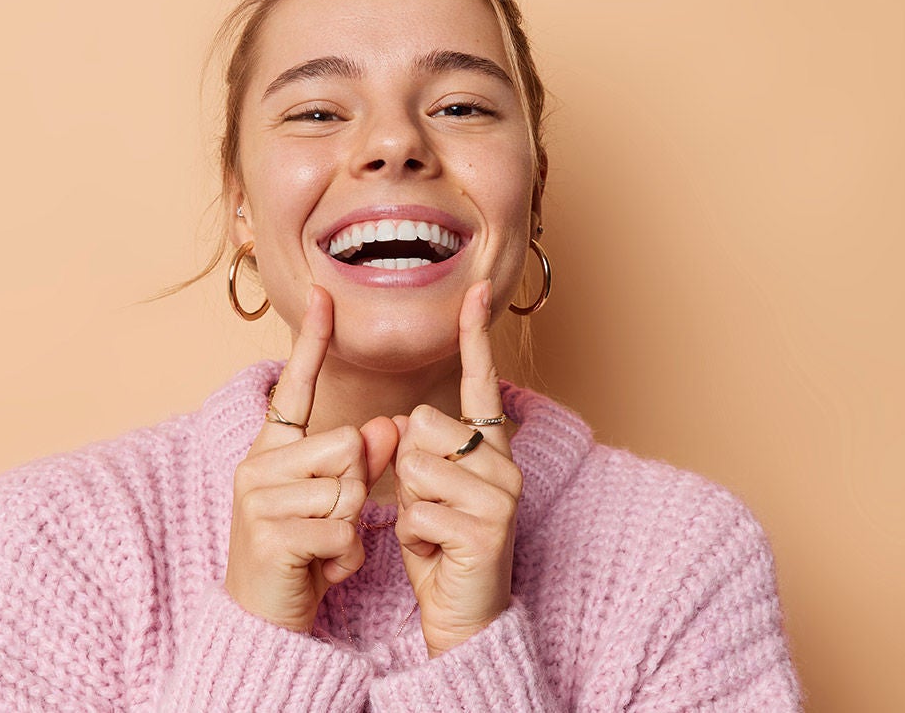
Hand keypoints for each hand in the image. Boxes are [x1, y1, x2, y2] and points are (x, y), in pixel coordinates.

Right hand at [224, 286, 398, 633]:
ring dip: (351, 526)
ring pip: (347, 489)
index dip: (311, 342)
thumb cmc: (302, 555)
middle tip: (331, 524)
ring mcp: (258, 500)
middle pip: (346, 445)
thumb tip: (385, 426)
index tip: (324, 294)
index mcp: (272, 450)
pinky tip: (322, 568)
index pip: (294, 388)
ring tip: (324, 548)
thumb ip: (357, 461)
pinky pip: (342, 529)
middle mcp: (256, 465)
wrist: (263, 619)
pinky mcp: (269, 535)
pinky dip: (345, 557)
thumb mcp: (334, 502)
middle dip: (357, 488)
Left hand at [390, 279, 522, 657]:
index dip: (475, 336)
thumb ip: (416, 451)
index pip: (480, 384)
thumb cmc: (440, 548)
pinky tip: (436, 554)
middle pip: (419, 426)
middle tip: (427, 508)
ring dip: (407, 505)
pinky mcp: (487, 528)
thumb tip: (401, 422)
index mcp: (489, 448)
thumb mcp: (422, 491)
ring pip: (414, 467)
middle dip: (404, 470)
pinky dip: (413, 538)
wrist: (464, 614)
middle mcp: (503, 463)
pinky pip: (417, 511)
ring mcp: (500, 495)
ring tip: (432, 531)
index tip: (476, 289)